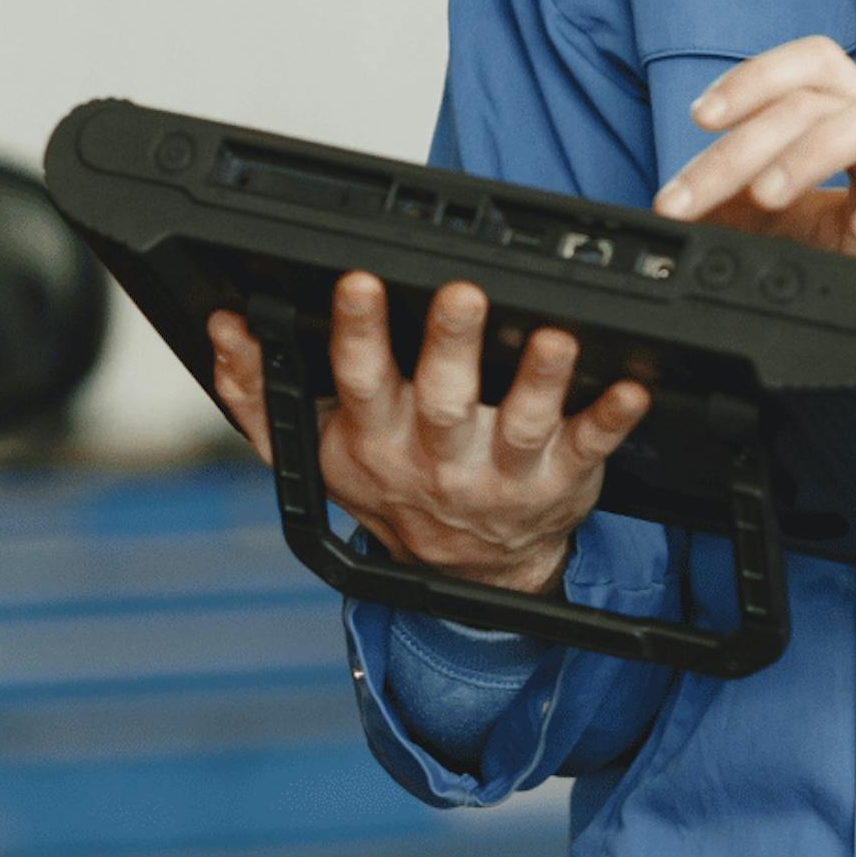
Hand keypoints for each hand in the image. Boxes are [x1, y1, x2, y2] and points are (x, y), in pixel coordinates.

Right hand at [203, 273, 650, 596]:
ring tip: (553, 336)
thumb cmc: (391, 488)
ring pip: (520, 421)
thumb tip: (224, 329)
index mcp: (374, 437)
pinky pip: (590, 447)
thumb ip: (259, 391)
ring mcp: (502, 471)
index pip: (359, 378)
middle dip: (449, 343)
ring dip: (538, 378)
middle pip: (442, 396)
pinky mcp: (561, 479)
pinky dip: (612, 418)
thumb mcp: (311, 450)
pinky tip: (631, 386)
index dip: (358, 330)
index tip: (360, 282)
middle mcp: (437, 455)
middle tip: (461, 292)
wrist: (468, 575)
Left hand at [651, 36, 855, 378]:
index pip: (809, 69)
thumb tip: (698, 216)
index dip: (751, 79)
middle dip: (742, 141)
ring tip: (766, 197)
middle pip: (820, 95)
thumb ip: (774, 220)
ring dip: (811, 150)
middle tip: (686, 197)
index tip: (694, 120)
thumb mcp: (832, 239)